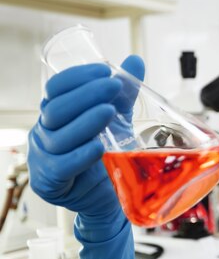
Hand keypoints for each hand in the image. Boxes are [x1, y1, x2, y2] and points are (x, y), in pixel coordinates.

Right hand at [28, 55, 144, 258]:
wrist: (108, 198)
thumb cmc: (107, 154)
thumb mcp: (116, 120)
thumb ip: (123, 94)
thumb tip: (135, 61)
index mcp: (57, 113)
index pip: (57, 88)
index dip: (78, 77)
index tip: (105, 70)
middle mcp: (45, 132)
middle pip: (56, 108)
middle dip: (86, 95)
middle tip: (113, 87)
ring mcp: (44, 157)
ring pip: (58, 136)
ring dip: (85, 122)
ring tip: (109, 113)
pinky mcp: (50, 181)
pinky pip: (62, 166)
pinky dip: (81, 155)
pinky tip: (98, 147)